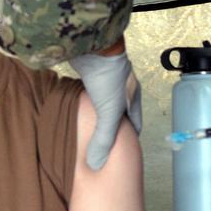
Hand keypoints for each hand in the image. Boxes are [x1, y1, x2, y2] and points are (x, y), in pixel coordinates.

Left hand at [69, 51, 141, 170]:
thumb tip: (96, 164)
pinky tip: (76, 108)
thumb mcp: (109, 113)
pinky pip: (89, 92)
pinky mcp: (90, 72)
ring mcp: (106, 78)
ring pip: (103, 101)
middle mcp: (122, 86)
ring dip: (96, 113)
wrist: (92, 46)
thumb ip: (103, 139)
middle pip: (119, 112)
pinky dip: (84, 102)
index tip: (122, 149)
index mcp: (133, 96)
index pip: (135, 122)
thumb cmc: (107, 77)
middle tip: (103, 141)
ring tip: (88, 128)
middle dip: (112, 126)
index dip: (129, 137)